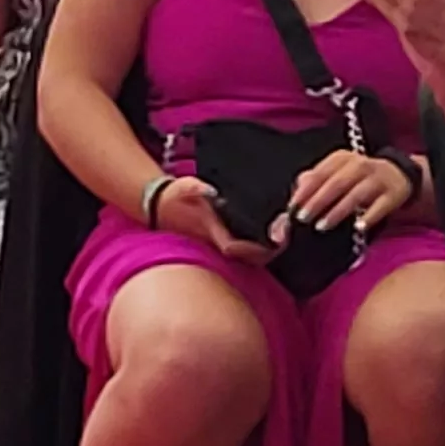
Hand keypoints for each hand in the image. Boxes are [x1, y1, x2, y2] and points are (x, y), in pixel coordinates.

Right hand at [150, 176, 274, 265]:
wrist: (159, 206)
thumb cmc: (174, 196)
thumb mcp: (183, 185)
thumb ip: (196, 187)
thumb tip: (211, 190)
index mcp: (209, 231)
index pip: (235, 248)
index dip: (256, 248)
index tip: (275, 238)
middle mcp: (215, 244)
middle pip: (248, 259)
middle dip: (270, 252)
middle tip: (285, 235)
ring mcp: (218, 246)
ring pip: (247, 258)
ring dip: (267, 249)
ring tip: (282, 233)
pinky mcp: (221, 243)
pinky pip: (244, 252)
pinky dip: (259, 247)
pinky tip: (270, 233)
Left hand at [286, 149, 414, 234]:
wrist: (397, 174)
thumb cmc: (357, 178)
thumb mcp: (336, 173)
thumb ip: (314, 184)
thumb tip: (295, 198)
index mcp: (341, 158)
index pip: (319, 173)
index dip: (305, 191)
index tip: (292, 207)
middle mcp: (360, 165)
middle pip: (336, 183)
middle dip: (317, 201)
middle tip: (303, 218)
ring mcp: (378, 178)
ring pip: (356, 195)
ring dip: (337, 211)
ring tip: (322, 226)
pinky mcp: (394, 193)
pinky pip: (380, 206)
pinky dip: (369, 217)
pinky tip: (358, 227)